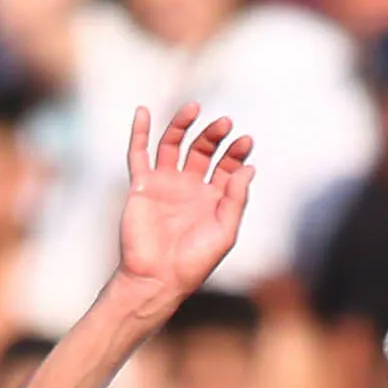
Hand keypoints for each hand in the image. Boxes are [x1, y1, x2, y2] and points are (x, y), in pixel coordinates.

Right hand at [114, 103, 253, 313]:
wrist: (156, 279)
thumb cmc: (193, 262)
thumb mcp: (224, 232)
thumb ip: (236, 199)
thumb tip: (249, 169)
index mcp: (211, 199)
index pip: (226, 166)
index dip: (236, 152)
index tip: (245, 141)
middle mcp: (188, 187)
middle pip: (202, 151)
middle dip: (214, 136)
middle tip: (224, 124)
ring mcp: (164, 184)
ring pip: (172, 145)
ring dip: (182, 125)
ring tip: (194, 108)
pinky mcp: (141, 186)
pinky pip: (138, 154)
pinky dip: (139, 132)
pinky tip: (143, 112)